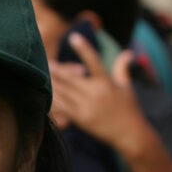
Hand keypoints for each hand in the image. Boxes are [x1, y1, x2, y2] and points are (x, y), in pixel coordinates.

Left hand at [50, 32, 145, 152]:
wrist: (129, 134)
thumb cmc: (129, 109)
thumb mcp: (126, 87)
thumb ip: (122, 68)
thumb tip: (128, 52)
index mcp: (106, 82)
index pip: (94, 61)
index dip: (83, 48)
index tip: (73, 36)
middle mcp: (95, 93)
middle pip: (71, 78)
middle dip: (57, 69)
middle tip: (46, 61)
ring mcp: (86, 107)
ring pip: (64, 92)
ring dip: (52, 83)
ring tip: (42, 75)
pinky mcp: (80, 120)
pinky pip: (62, 108)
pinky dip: (53, 101)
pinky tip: (44, 95)